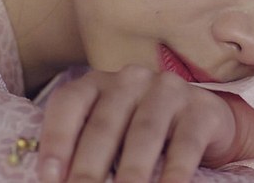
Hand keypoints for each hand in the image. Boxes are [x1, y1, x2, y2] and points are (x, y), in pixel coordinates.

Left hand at [36, 65, 238, 182]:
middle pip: (104, 124)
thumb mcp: (110, 133)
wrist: (204, 119)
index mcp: (99, 82)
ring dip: (130, 174)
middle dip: (89, 168)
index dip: (56, 140)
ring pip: (143, 134)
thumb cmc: (140, 131)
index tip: (50, 179)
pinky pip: (184, 145)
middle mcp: (131, 80)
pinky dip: (173, 175)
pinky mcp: (201, 110)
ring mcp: (168, 91)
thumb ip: (83, 148)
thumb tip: (56, 181)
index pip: (69, 103)